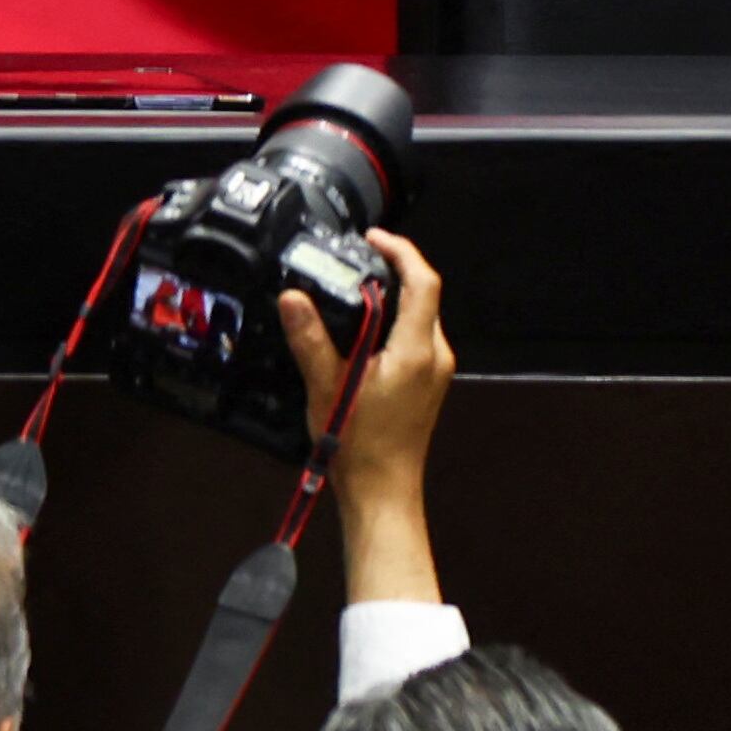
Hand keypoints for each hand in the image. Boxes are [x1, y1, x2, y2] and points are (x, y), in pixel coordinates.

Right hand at [286, 229, 451, 606]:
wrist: (383, 492)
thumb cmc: (358, 447)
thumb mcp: (326, 387)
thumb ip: (311, 339)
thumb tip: (294, 298)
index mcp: (416, 350)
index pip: (423, 282)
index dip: (401, 251)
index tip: (374, 238)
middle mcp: (436, 354)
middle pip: (425, 295)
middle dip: (396, 270)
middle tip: (360, 258)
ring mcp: (436, 369)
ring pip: (422, 316)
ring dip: (396, 296)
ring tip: (357, 287)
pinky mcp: (429, 382)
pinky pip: (417, 337)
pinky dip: (396, 321)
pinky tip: (365, 328)